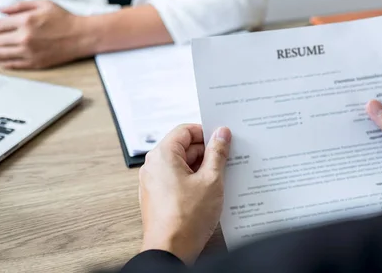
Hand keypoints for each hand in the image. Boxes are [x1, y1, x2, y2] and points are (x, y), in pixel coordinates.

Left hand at [0, 0, 89, 68]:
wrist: (81, 36)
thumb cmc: (64, 19)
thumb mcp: (43, 4)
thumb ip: (20, 5)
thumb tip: (1, 10)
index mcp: (25, 21)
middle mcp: (25, 37)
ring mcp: (29, 52)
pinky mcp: (34, 63)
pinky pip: (11, 65)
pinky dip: (2, 62)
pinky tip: (0, 60)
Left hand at [139, 124, 231, 264]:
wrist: (170, 251)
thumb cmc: (186, 219)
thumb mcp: (211, 180)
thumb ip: (218, 153)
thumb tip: (221, 134)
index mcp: (163, 155)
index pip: (185, 130)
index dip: (206, 132)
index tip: (223, 138)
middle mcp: (154, 166)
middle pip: (184, 147)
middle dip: (207, 152)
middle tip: (227, 159)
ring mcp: (154, 182)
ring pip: (182, 164)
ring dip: (202, 168)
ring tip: (221, 178)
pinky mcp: (158, 197)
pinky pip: (178, 179)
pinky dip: (194, 180)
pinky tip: (210, 191)